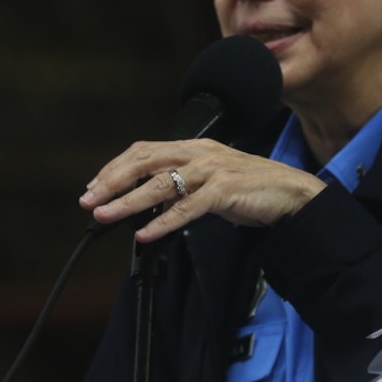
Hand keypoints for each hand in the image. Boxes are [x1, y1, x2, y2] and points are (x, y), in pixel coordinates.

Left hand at [79, 139, 326, 240]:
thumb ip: (182, 188)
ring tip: (105, 215)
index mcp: (196, 147)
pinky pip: (188, 207)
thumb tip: (150, 205)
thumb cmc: (252, 188)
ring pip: (161, 183)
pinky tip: (145, 233)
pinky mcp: (226, 189)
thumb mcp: (211, 183)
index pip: (145, 151)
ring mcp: (213, 169)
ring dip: (128, 201)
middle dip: (112, 180)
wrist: (292, 192)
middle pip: (145, 161)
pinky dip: (163, 221)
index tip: (95, 186)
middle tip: (88, 200)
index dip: (116, 167)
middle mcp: (201, 153)